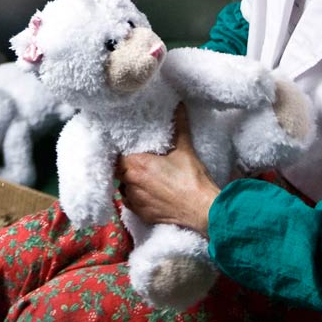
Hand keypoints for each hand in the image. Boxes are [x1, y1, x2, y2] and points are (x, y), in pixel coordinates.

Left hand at [115, 103, 220, 235]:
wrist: (203, 209)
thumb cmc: (192, 179)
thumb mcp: (185, 149)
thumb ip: (179, 125)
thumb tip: (179, 106)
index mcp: (137, 165)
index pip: (118, 156)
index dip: (123, 153)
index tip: (130, 151)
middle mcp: (131, 183)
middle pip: (119, 171)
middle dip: (127, 167)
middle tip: (139, 163)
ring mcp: (135, 200)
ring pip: (124, 187)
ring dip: (131, 182)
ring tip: (144, 178)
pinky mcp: (141, 214)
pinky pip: (130, 203)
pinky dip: (136, 197)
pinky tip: (147, 193)